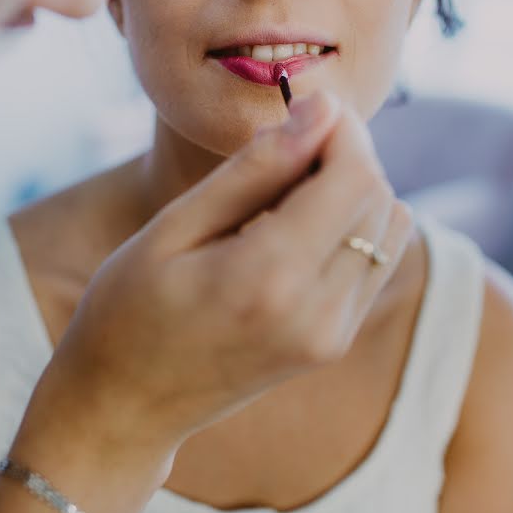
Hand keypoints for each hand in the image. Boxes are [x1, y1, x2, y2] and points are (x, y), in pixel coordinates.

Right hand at [35, 91, 414, 455]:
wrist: (124, 408)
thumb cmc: (126, 312)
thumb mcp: (173, 229)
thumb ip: (253, 170)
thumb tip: (319, 111)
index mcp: (270, 279)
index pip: (354, 178)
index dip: (344, 129)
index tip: (309, 104)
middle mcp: (317, 313)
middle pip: (378, 199)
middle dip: (346, 154)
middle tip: (287, 142)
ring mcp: (331, 337)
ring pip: (387, 230)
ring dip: (351, 191)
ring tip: (284, 190)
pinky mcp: (332, 346)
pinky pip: (374, 264)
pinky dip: (350, 229)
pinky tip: (295, 228)